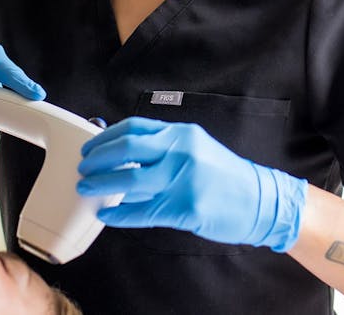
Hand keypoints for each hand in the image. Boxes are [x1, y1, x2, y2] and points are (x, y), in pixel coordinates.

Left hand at [77, 117, 306, 252]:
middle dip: (98, 159)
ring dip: (102, 185)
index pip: (134, 128)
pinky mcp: (184, 206)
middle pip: (126, 150)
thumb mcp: (197, 149)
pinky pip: (142, 211)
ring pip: (129, 181)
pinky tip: (108, 215)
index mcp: (181, 133)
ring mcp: (182, 178)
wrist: (259, 199)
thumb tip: (124, 156)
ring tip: (88, 189)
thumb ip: (165, 148)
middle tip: (84, 168)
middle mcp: (180, 150)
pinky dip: (120, 214)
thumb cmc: (226, 176)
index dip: (106, 137)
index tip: (90, 147)